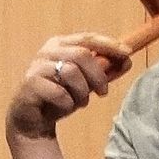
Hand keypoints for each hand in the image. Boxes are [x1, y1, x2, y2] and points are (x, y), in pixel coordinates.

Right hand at [5, 32, 132, 141]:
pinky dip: (67, 103)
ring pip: (70, 72)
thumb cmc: (60, 96)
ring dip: (82, 92)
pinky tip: (65, 107)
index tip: (127, 53)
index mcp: (61, 44)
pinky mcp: (30, 83)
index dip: (109, 44)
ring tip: (81, 102)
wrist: (33, 120)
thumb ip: (105, 72)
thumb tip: (127, 61)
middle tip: (103, 93)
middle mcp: (48, 51)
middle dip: (98, 76)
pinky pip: (58, 92)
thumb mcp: (87, 84)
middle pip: (82, 55)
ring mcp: (37, 66)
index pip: (88, 38)